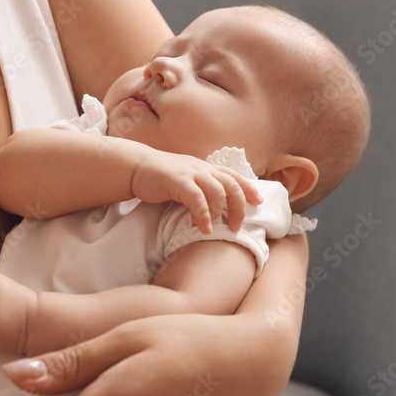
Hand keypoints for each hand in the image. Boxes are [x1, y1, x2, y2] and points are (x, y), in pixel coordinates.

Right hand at [131, 151, 262, 233]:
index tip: (259, 202)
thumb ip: (201, 188)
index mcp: (206, 168)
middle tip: (237, 225)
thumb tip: (215, 206)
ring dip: (220, 212)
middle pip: (232, 185)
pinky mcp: (178, 181)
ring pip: (218, 191)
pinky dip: (203, 215)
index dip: (249, 188)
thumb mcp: (187, 179)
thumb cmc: (161, 178)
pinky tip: (202, 227)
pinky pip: (197, 199)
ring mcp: (191, 174)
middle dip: (239, 207)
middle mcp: (203, 169)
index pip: (234, 176)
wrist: (137, 167)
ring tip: (217, 227)